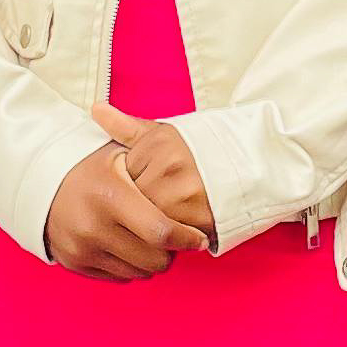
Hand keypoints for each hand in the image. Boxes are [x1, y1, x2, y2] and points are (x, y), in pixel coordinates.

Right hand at [44, 145, 206, 281]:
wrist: (39, 181)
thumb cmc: (91, 166)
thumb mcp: (119, 154)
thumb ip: (157, 167)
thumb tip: (198, 185)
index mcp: (110, 196)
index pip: (161, 231)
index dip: (186, 238)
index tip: (199, 239)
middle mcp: (93, 226)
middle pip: (154, 258)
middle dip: (171, 251)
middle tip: (172, 236)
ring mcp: (82, 248)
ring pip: (139, 271)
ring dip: (151, 260)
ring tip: (148, 239)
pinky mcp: (75, 263)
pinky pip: (119, 277)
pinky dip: (130, 266)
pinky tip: (127, 245)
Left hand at [95, 104, 215, 245]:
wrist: (250, 162)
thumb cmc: (199, 148)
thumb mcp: (163, 133)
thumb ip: (127, 127)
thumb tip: (96, 109)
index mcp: (158, 144)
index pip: (123, 176)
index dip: (128, 185)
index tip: (139, 186)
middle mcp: (171, 167)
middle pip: (135, 200)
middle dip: (137, 208)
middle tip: (147, 207)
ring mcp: (187, 194)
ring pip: (151, 220)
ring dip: (152, 225)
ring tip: (161, 218)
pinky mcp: (202, 218)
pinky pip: (173, 236)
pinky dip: (172, 237)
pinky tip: (175, 230)